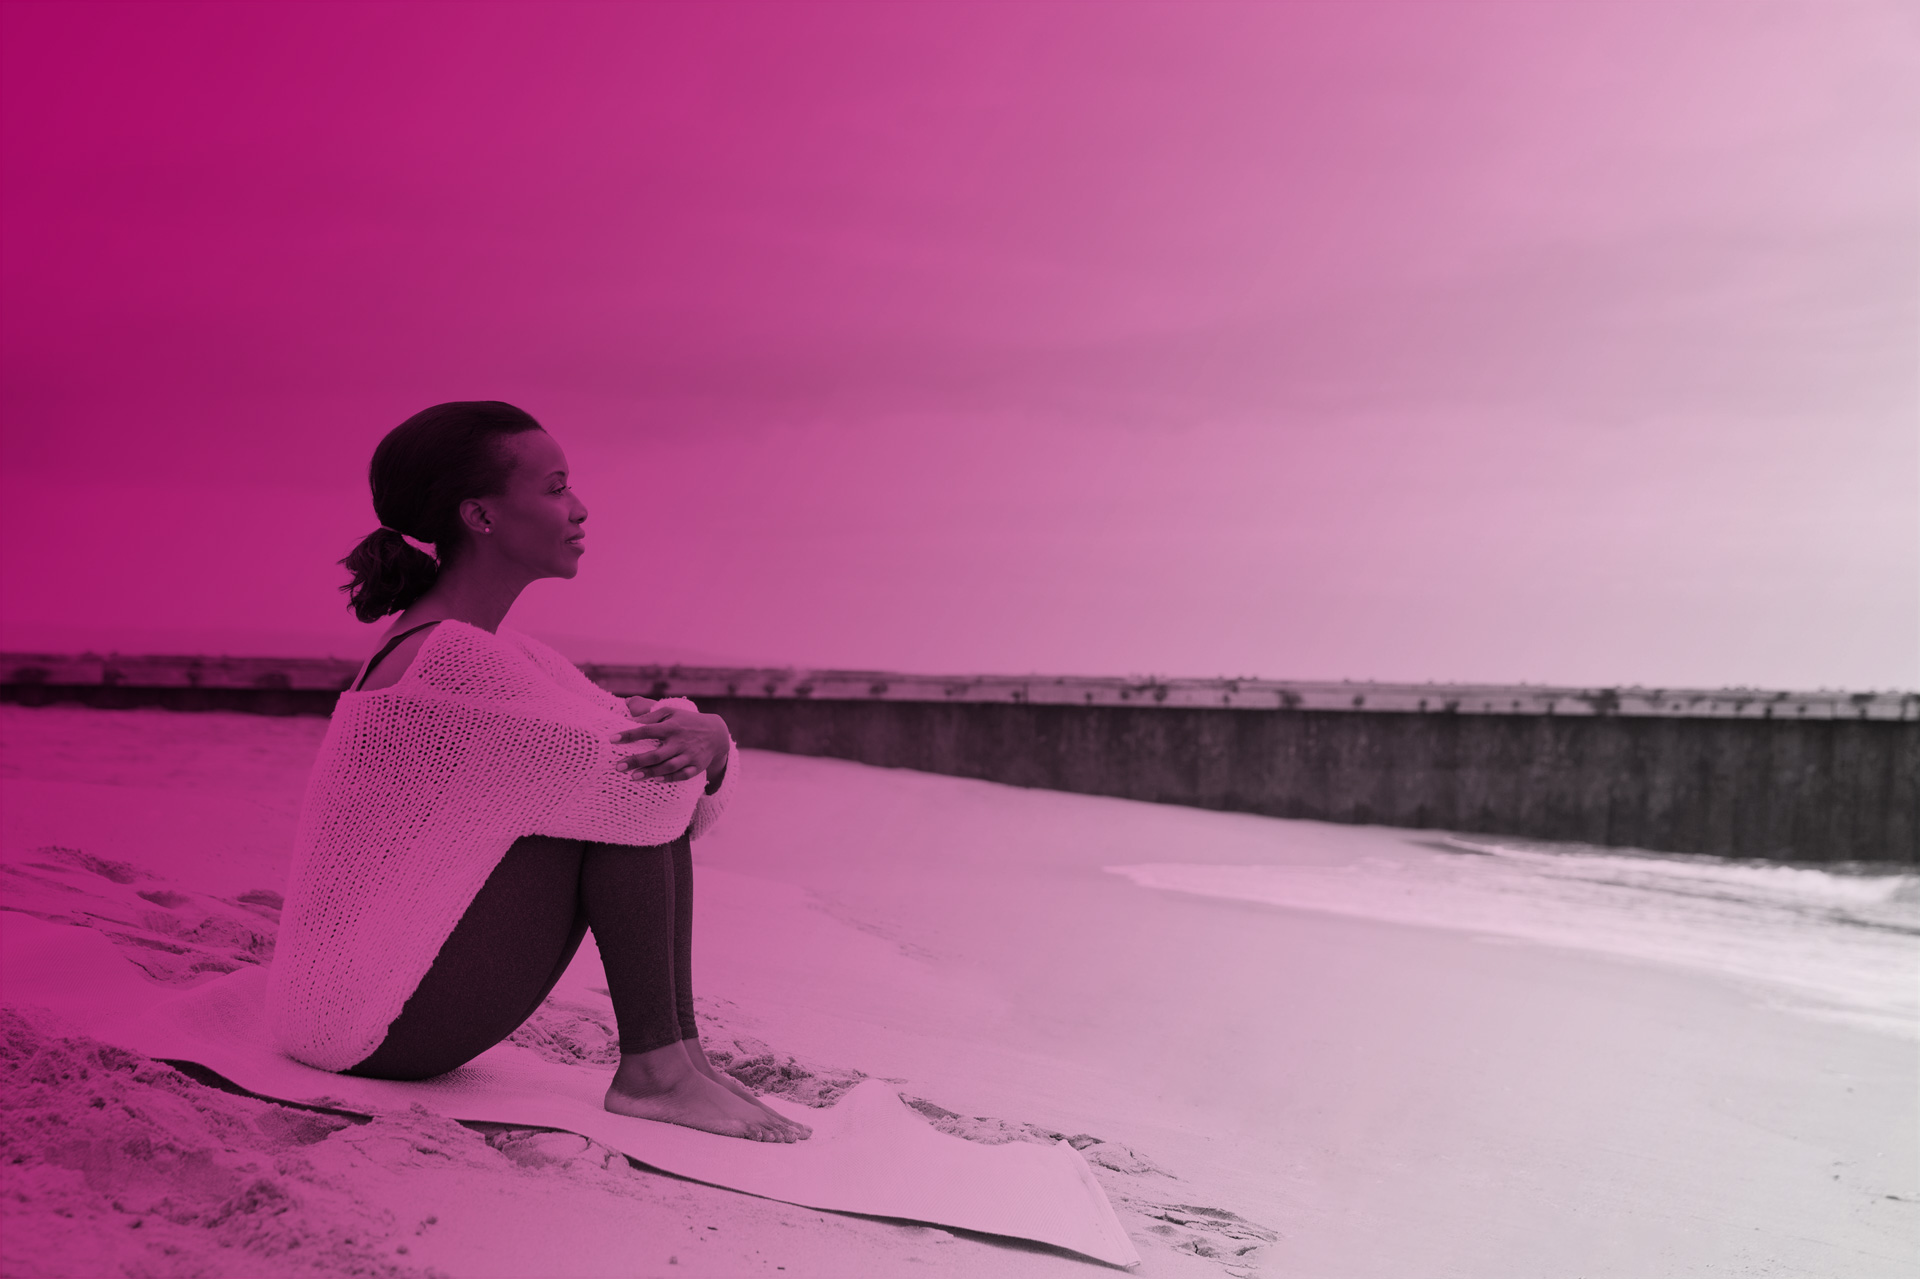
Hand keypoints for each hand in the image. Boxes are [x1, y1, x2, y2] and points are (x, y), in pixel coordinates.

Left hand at [613, 704, 730, 783]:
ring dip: (650, 772)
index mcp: (671, 726)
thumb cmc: (687, 721)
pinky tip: (656, 780)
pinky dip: (670, 778)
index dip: (629, 734)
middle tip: (618, 766)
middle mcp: (680, 742)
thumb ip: (650, 715)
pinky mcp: (696, 766)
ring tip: (632, 777)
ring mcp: (689, 755)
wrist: (716, 733)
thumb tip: (629, 719)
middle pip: (656, 754)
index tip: (612, 739)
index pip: (647, 730)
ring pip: (668, 767)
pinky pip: (682, 775)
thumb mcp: (671, 712)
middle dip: (636, 760)